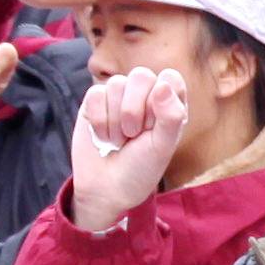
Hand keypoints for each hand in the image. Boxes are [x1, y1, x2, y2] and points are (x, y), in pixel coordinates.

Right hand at [70, 66, 190, 228]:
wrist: (106, 188)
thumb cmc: (141, 168)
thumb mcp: (163, 146)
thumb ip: (170, 116)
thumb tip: (162, 85)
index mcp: (168, 102)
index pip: (170, 78)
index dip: (160, 101)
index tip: (155, 127)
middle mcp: (144, 94)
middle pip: (141, 75)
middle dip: (135, 110)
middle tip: (134, 135)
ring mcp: (118, 95)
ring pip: (116, 84)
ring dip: (116, 120)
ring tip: (119, 140)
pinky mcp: (94, 101)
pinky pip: (95, 93)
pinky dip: (99, 120)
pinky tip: (103, 136)